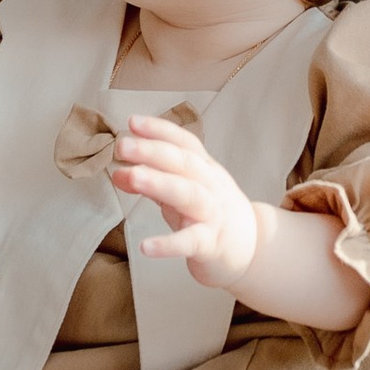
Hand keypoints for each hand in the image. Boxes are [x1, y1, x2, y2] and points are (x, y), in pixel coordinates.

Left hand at [110, 117, 264, 292]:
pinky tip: (146, 247)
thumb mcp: (182, 194)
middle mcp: (211, 186)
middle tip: (122, 146)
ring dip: (159, 183)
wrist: (252, 247)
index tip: (132, 121)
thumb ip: (153, 182)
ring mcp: (213, 214)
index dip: (160, 130)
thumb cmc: (212, 214)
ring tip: (131, 176)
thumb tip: (118, 172)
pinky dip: (168, 244)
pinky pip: (190, 241)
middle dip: (152, 151)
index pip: (185, 143)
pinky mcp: (211, 244)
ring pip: (188, 194)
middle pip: (184, 163)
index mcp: (205, 169)